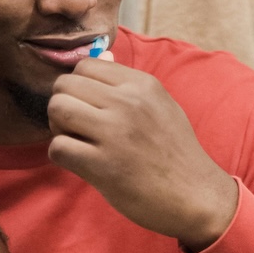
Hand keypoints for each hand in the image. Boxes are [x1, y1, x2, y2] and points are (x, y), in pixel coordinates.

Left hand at [47, 57, 237, 252]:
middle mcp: (127, 103)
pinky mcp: (103, 165)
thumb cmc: (175, 151)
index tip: (87, 106)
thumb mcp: (161, 105)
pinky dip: (62, 155)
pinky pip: (58, 147)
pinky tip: (80, 163)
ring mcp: (114, 133)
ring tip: (76, 142)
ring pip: (57, 110)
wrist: (196, 195)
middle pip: (64, 85)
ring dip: (59, 128)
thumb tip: (99, 56)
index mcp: (141, 84)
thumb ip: (128, 83)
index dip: (78, 86)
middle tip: (77, 127)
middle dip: (63, 105)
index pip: (85, 66)